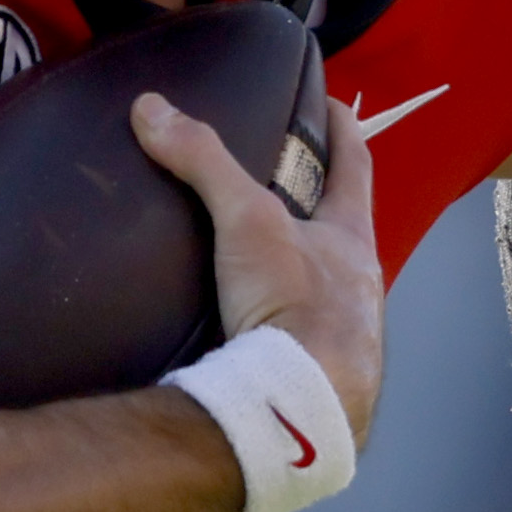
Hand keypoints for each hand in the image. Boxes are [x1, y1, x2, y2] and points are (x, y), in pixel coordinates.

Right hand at [131, 90, 383, 445]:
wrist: (302, 407)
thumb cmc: (295, 303)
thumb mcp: (248, 221)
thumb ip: (204, 162)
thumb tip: (151, 107)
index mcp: (354, 242)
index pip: (356, 168)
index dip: (344, 131)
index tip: (332, 104)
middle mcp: (360, 288)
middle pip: (341, 234)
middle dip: (315, 210)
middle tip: (277, 188)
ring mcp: (343, 338)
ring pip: (322, 291)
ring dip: (295, 274)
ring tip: (250, 262)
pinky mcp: (315, 378)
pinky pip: (296, 339)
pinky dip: (275, 325)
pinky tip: (244, 329)